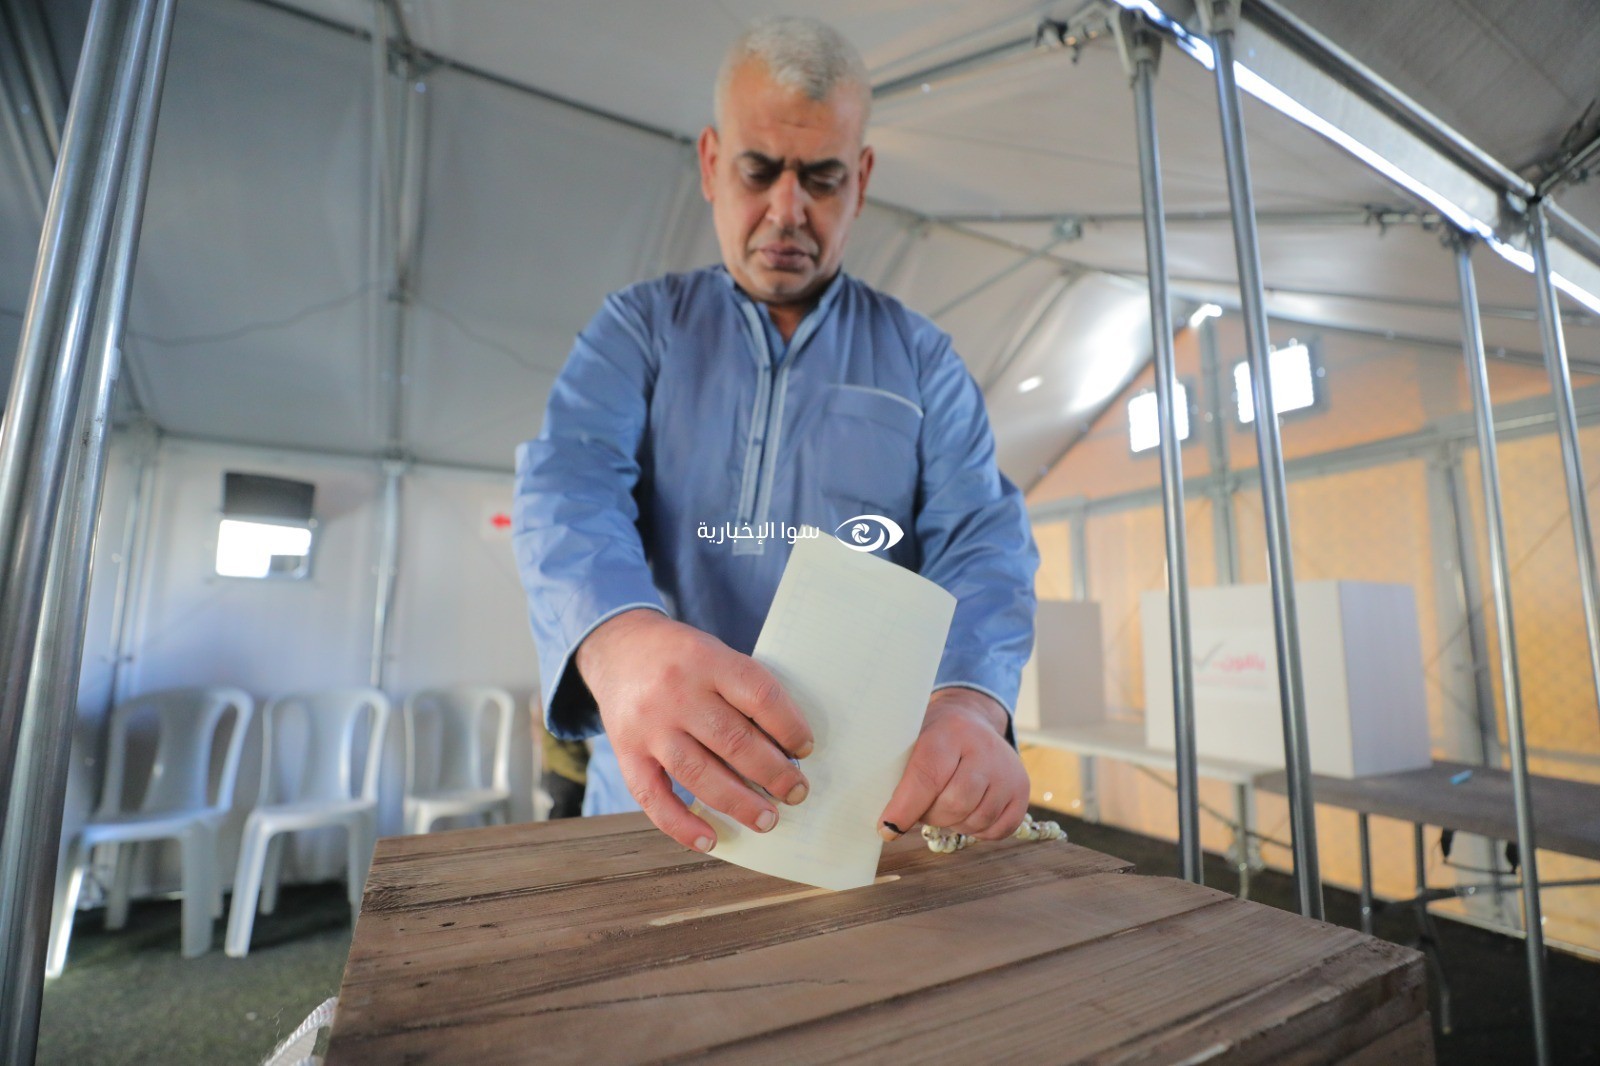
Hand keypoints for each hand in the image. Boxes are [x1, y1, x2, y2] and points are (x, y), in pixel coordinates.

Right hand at [575, 609, 812, 850]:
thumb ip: (743, 689)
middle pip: (733, 740)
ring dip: (738, 803)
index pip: (759, 696)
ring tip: (767, 820)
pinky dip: (681, 825)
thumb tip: (785, 747)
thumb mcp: (715, 652)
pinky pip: (652, 796)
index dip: (789, 726)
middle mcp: (675, 692)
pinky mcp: (626, 752)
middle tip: (796, 792)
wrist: (620, 647)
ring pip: (698, 773)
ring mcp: (648, 725)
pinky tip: (710, 840)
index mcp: (707, 660)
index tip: (806, 749)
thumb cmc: (682, 657)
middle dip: (772, 773)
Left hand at [878, 688, 1027, 840]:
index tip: (886, 829)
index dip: (905, 808)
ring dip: (952, 823)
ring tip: (945, 803)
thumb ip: (897, 775)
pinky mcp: (1022, 792)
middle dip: (930, 815)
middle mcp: (985, 750)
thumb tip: (885, 824)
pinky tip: (967, 810)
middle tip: (921, 806)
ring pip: (974, 821)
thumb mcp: (911, 740)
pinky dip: (976, 830)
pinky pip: (996, 831)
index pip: (927, 776)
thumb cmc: (933, 737)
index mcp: (950, 732)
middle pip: (954, 804)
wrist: (972, 721)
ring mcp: (1008, 772)